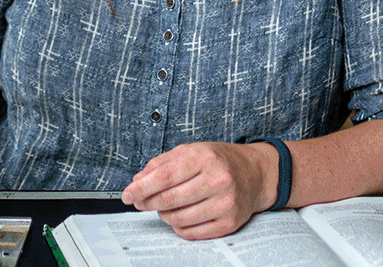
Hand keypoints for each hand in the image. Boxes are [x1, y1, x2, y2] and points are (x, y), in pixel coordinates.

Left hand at [120, 141, 277, 239]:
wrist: (254, 173)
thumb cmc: (218, 160)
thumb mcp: (190, 150)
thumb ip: (161, 163)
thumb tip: (137, 181)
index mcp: (205, 157)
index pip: (165, 176)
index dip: (141, 188)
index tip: (127, 194)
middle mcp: (218, 179)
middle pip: (170, 199)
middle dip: (148, 203)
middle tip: (140, 202)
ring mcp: (225, 203)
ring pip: (178, 219)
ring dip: (164, 215)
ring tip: (165, 206)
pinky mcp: (229, 222)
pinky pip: (191, 233)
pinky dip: (178, 227)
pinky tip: (180, 216)